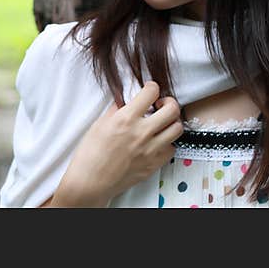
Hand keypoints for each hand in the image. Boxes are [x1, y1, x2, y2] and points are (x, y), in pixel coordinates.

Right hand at [51, 81, 183, 206]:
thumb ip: (117, 110)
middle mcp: (141, 133)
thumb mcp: (100, 123)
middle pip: (172, 110)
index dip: (152, 87)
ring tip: (161, 123)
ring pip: (177, 129)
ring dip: (171, 122)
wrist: (91, 180)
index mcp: (126, 119)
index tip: (150, 89)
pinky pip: (171, 149)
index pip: (151, 93)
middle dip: (169, 102)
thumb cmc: (91, 153)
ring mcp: (150, 150)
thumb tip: (128, 101)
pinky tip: (157, 142)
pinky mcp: (153, 164)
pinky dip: (167, 143)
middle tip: (161, 105)